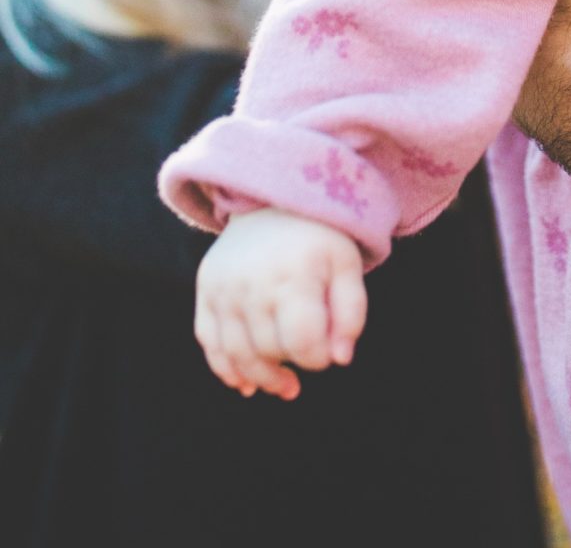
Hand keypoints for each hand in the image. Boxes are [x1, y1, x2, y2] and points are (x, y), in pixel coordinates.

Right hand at [194, 207, 367, 400]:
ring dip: (261, 379)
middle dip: (293, 364)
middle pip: (270, 351)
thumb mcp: (347, 264)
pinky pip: (209, 343)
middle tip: (307, 360)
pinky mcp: (205, 290)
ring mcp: (224, 288)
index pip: (304, 343)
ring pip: (237, 355)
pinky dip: (225, 370)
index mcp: (295, 275)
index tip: (329, 351)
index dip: (320, 358)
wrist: (272, 199)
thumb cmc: (317, 237)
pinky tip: (246, 383)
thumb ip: (352, 312)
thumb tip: (341, 359)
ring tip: (284, 384)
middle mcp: (253, 283)